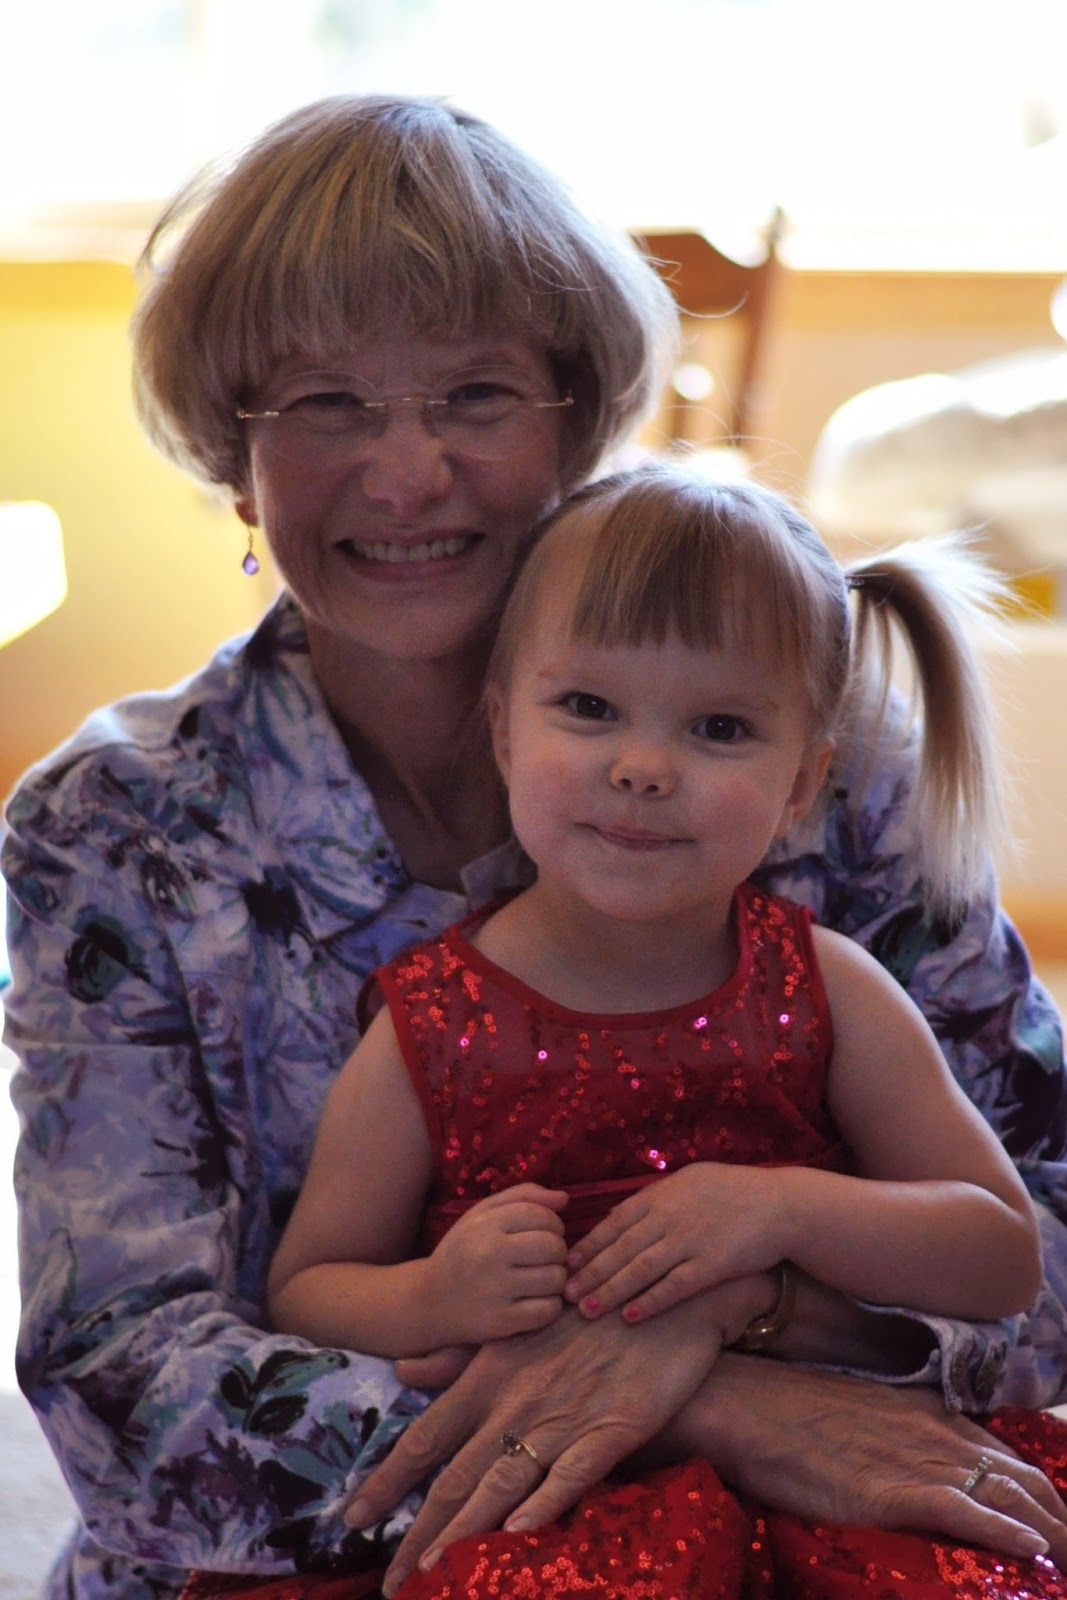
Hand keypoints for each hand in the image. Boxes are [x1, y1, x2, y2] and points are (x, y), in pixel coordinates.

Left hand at [345, 1284, 760, 1596]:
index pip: (426, 1439)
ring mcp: (563, 1416)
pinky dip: (544, 1502)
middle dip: (419, 1534)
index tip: (351, 1519)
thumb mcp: (517, 1328)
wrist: (662, 1300)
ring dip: (465, 1531)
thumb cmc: (588, 1313)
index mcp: (489, 1376)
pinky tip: (519, 1532)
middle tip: (389, 1582)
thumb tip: (404, 1370)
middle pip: (457, 1476)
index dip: (387, 1482)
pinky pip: (573, 1472)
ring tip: (433, 1574)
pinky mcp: (612, 1428)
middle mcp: (516, 1400)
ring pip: (503, 1482)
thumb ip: (461, 1356)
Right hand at [424, 1183, 567, 1343]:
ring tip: (539, 1279)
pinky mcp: (501, 1322)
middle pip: (554, 1246)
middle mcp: (489, 1254)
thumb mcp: (482, 1215)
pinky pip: (548, 1310)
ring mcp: (495, 1290)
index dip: (553, 1223)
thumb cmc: (462, 1252)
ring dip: (555, 1279)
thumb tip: (564, 1198)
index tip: (545, 1233)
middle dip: (557, 1251)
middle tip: (543, 1258)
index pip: (541, 1215)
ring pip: (556, 1279)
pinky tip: (534, 1300)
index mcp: (484, 1225)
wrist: (428, 1301)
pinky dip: (549, 1306)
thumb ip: (523, 1197)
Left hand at [564, 1162, 786, 1320]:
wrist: (781, 1205)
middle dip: (590, 1273)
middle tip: (565, 1295)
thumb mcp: (690, 1181)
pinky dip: (651, 1301)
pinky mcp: (711, 1265)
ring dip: (611, 1291)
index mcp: (661, 1194)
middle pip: (620, 1248)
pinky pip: (674, 1287)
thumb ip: (656, 1198)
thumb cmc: (735, 1191)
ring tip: (587, 1311)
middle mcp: (669, 1217)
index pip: (614, 1223)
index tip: (567, 1264)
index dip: (589, 1245)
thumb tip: (621, 1215)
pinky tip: (631, 1316)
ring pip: (640, 1269)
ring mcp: (689, 1240)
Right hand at [652, 1353, 1066, 1566]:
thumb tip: (911, 1468)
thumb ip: (895, 1438)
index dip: (1044, 1499)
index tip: (1061, 1531)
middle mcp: (934, 1431)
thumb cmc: (787, 1413)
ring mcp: (916, 1457)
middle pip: (1023, 1480)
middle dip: (1061, 1522)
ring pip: (1009, 1496)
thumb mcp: (857, 1418)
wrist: (742, 1404)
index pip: (1008, 1458)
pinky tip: (1032, 1552)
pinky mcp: (892, 1487)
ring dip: (1053, 1535)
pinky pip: (966, 1511)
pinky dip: (1006, 1532)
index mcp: (927, 1414)